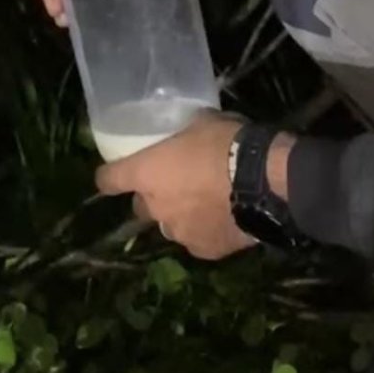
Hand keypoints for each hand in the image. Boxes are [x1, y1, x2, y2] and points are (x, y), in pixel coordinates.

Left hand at [95, 111, 255, 260]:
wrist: (264, 182)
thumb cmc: (226, 143)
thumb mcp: (203, 122)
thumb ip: (185, 132)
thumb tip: (189, 132)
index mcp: (146, 173)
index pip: (109, 179)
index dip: (110, 176)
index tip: (114, 174)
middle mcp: (156, 207)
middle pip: (142, 206)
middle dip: (154, 198)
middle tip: (176, 184)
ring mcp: (179, 232)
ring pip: (172, 225)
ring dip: (181, 215)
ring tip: (208, 203)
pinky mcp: (205, 250)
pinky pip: (198, 239)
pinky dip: (207, 230)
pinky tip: (225, 218)